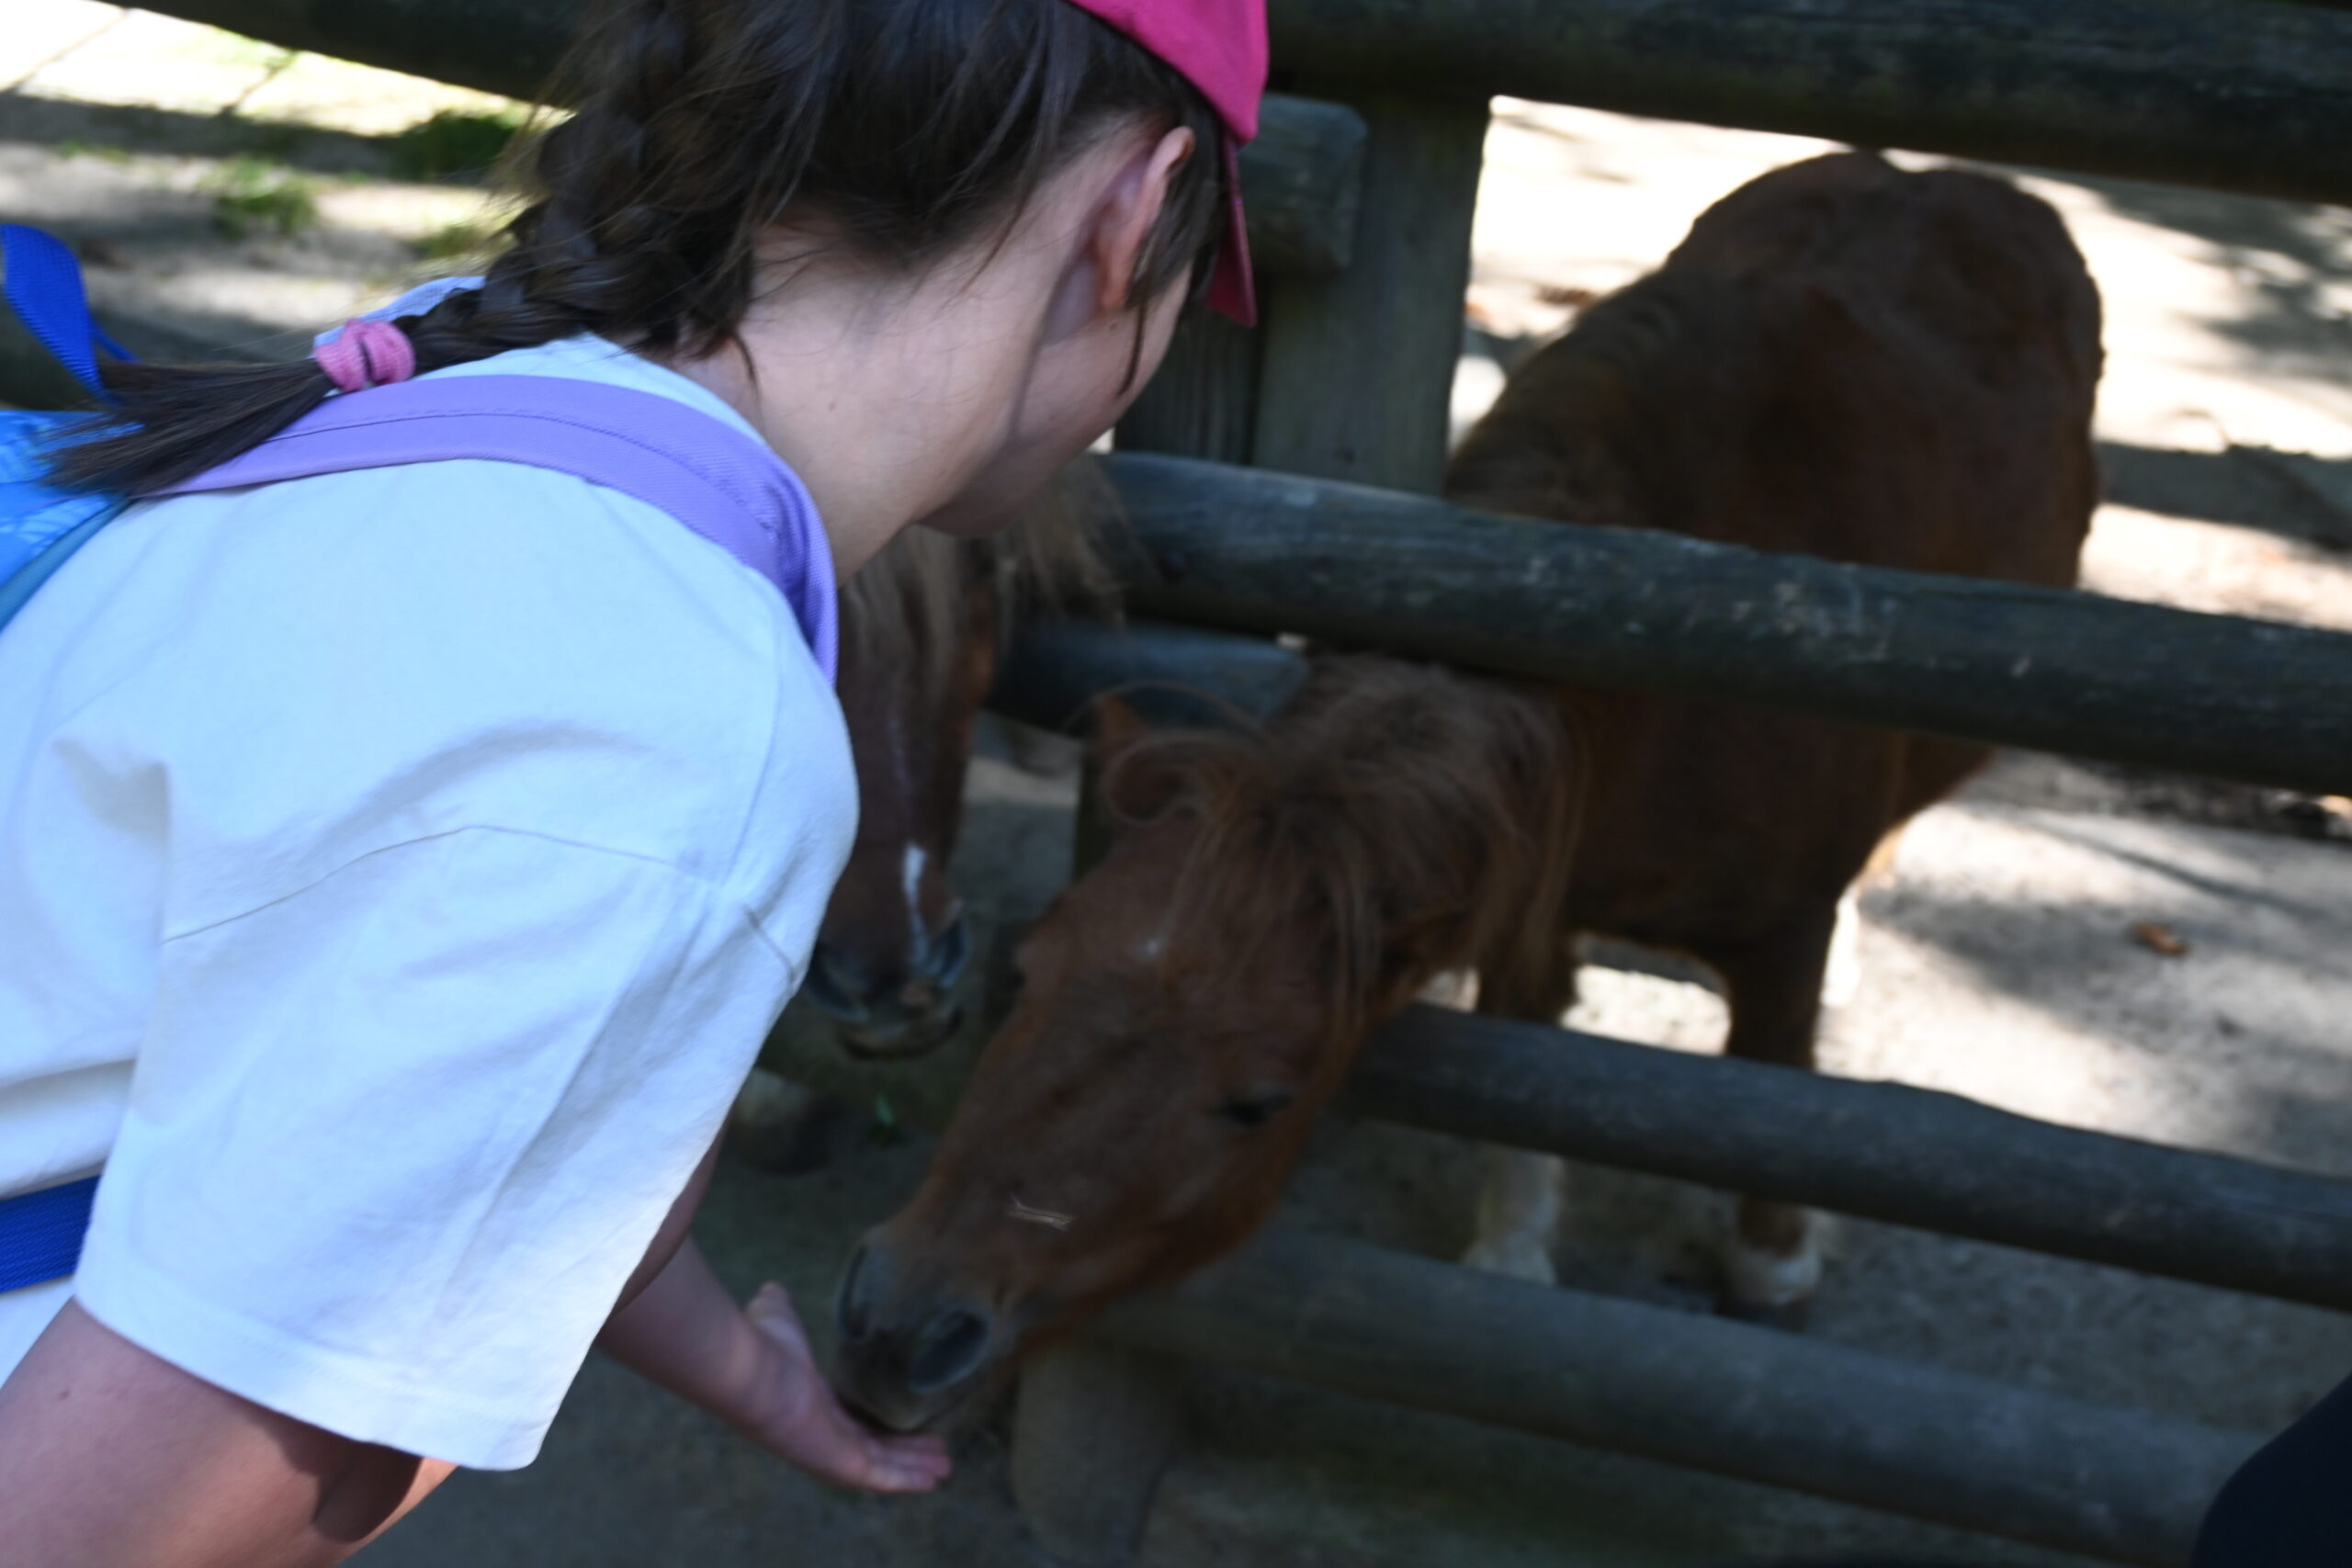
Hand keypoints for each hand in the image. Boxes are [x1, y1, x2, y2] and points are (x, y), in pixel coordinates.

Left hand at [739, 1284, 951, 1492]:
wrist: (759, 1378)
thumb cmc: (769, 1349)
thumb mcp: (779, 1319)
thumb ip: (781, 1307)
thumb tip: (772, 1289)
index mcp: (816, 1405)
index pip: (854, 1421)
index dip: (881, 1422)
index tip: (904, 1419)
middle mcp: (827, 1436)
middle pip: (876, 1447)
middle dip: (907, 1450)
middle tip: (938, 1449)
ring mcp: (836, 1455)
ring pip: (885, 1465)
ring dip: (915, 1465)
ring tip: (945, 1466)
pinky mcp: (845, 1467)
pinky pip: (884, 1477)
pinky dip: (909, 1480)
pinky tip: (933, 1481)